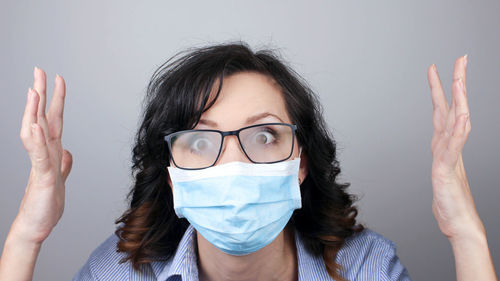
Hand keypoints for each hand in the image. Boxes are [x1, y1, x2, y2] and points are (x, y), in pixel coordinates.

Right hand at [12, 67, 72, 244]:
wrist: (36, 224)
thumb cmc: (45, 202)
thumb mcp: (59, 178)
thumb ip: (62, 163)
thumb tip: (67, 152)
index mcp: (51, 150)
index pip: (53, 118)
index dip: (56, 99)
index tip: (58, 79)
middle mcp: (44, 152)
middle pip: (41, 117)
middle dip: (41, 93)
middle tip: (38, 70)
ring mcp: (41, 163)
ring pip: (36, 131)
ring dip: (34, 110)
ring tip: (33, 90)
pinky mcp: (41, 176)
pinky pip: (39, 155)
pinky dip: (36, 140)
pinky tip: (35, 126)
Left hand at [427, 55, 484, 241]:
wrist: (459, 225)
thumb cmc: (450, 200)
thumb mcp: (442, 171)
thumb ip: (443, 156)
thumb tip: (442, 147)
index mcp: (445, 144)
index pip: (445, 110)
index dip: (442, 89)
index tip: (437, 69)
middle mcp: (449, 146)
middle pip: (454, 108)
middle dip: (456, 82)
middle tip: (461, 58)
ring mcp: (450, 157)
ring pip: (456, 122)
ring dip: (458, 100)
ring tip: (460, 79)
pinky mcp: (446, 170)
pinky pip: (452, 147)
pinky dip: (457, 131)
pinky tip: (461, 117)